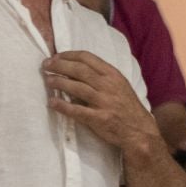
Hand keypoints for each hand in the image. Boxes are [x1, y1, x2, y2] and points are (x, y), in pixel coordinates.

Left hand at [44, 51, 163, 155]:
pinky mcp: (99, 119)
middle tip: (46, 65)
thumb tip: (76, 68)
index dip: (68, 55)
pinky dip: (62, 106)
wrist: (139, 130)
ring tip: (48, 80)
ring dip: (59, 82)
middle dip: (59, 65)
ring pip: (76, 87)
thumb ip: (101, 76)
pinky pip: (77, 111)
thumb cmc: (127, 107)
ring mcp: (104, 102)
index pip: (87, 57)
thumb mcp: (119, 85)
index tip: (56, 56)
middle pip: (79, 70)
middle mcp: (108, 85)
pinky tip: (52, 102)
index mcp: (112, 74)